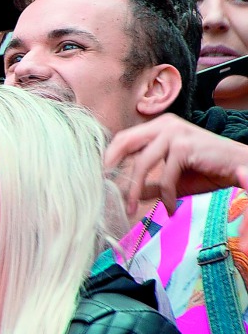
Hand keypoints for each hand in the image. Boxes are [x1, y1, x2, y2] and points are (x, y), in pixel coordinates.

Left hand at [104, 113, 247, 216]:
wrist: (241, 167)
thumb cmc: (208, 171)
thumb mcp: (173, 178)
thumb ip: (150, 183)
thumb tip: (125, 194)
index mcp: (159, 126)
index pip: (124, 138)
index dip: (109, 157)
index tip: (99, 176)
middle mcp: (164, 125)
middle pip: (124, 142)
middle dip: (110, 166)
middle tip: (101, 187)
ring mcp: (174, 132)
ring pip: (142, 163)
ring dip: (134, 189)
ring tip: (131, 208)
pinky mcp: (185, 146)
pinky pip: (165, 177)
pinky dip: (166, 196)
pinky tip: (171, 208)